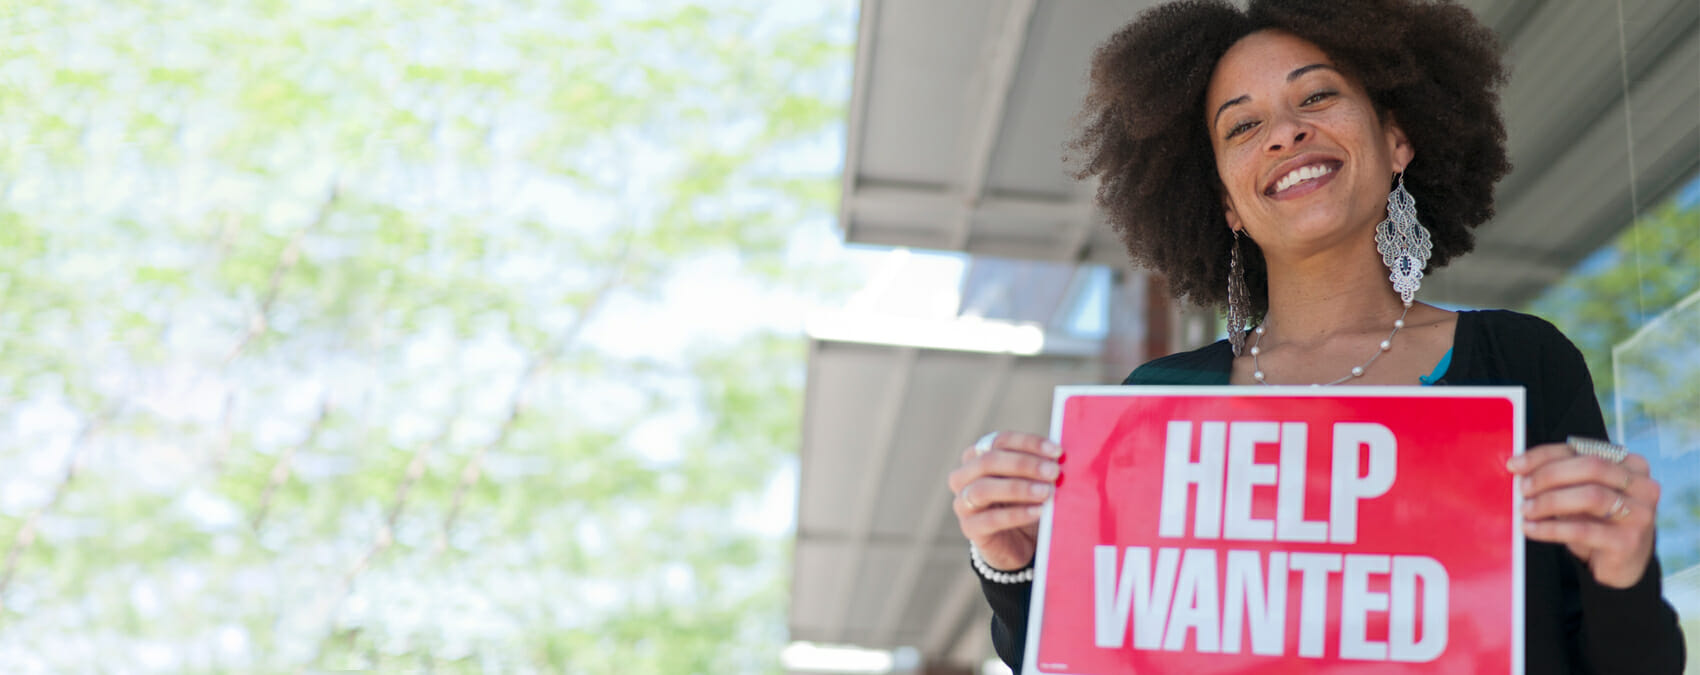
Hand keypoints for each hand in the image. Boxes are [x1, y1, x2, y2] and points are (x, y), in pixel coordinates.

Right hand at [947, 431, 1062, 570]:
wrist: (1020, 544)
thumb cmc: (1026, 503)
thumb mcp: (1032, 480)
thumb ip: (1040, 466)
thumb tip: (1060, 455)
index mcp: (978, 456)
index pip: (999, 441)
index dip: (1028, 443)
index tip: (1056, 451)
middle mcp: (964, 476)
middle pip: (988, 461)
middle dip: (1024, 464)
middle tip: (1053, 471)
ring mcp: (963, 503)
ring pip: (983, 489)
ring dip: (1018, 488)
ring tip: (1045, 492)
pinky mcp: (970, 528)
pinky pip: (990, 519)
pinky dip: (1016, 514)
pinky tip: (1038, 512)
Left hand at [1509, 442, 1660, 587]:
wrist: (1620, 564)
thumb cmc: (1596, 521)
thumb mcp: (1581, 494)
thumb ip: (1561, 476)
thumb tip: (1519, 466)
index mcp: (1632, 465)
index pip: (1583, 450)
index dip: (1544, 455)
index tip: (1514, 464)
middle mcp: (1643, 486)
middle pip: (1592, 467)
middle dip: (1549, 475)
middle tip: (1522, 488)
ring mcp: (1641, 514)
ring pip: (1591, 496)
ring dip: (1549, 502)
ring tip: (1525, 510)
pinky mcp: (1629, 541)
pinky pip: (1584, 531)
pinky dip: (1551, 528)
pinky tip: (1531, 529)